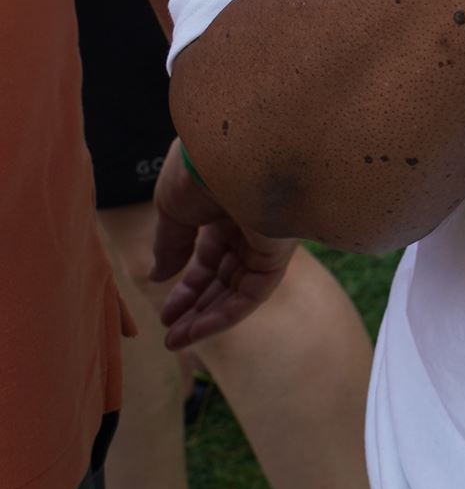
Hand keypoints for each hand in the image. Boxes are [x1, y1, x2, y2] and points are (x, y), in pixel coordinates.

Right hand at [150, 143, 299, 349]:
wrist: (230, 147)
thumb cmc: (199, 166)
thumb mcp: (173, 206)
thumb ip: (170, 244)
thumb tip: (158, 277)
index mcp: (226, 205)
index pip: (210, 255)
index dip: (187, 285)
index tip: (164, 312)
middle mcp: (251, 222)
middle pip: (226, 275)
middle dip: (197, 306)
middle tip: (170, 333)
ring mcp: (269, 235)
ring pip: (241, 286)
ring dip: (209, 316)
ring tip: (177, 340)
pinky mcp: (281, 248)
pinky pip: (256, 290)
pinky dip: (228, 312)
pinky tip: (199, 330)